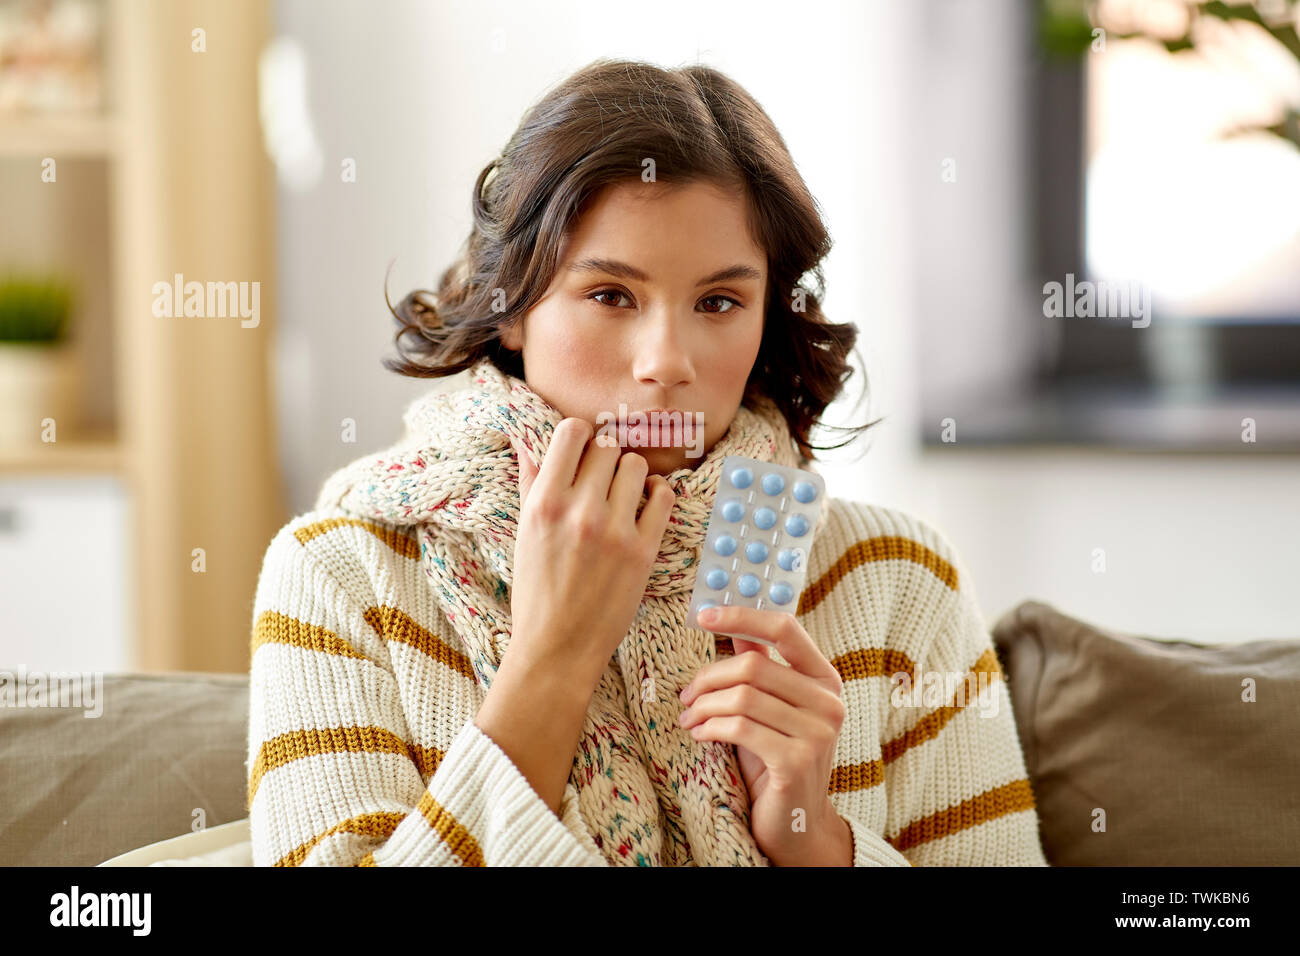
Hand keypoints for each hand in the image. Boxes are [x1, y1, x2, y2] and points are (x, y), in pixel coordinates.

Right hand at [505, 418, 675, 685]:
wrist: (558, 647)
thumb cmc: (536, 590)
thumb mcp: (523, 532)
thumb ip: (531, 482)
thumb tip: (529, 440)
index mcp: (544, 503)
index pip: (572, 432)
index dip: (579, 437)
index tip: (581, 453)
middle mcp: (579, 510)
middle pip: (607, 446)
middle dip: (604, 457)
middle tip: (601, 479)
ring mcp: (615, 530)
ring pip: (637, 465)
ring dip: (631, 474)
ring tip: (622, 494)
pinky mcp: (644, 550)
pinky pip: (663, 496)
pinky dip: (657, 494)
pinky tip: (645, 504)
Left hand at [678, 604, 848, 864]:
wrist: (796, 824)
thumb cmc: (777, 760)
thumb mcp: (769, 708)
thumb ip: (761, 666)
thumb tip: (736, 628)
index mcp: (825, 679)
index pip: (785, 629)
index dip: (742, 617)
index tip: (703, 616)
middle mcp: (829, 702)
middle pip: (753, 666)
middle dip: (708, 678)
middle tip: (686, 696)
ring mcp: (817, 733)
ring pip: (742, 697)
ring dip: (704, 707)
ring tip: (689, 719)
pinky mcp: (796, 761)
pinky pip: (739, 728)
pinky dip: (710, 729)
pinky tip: (700, 735)